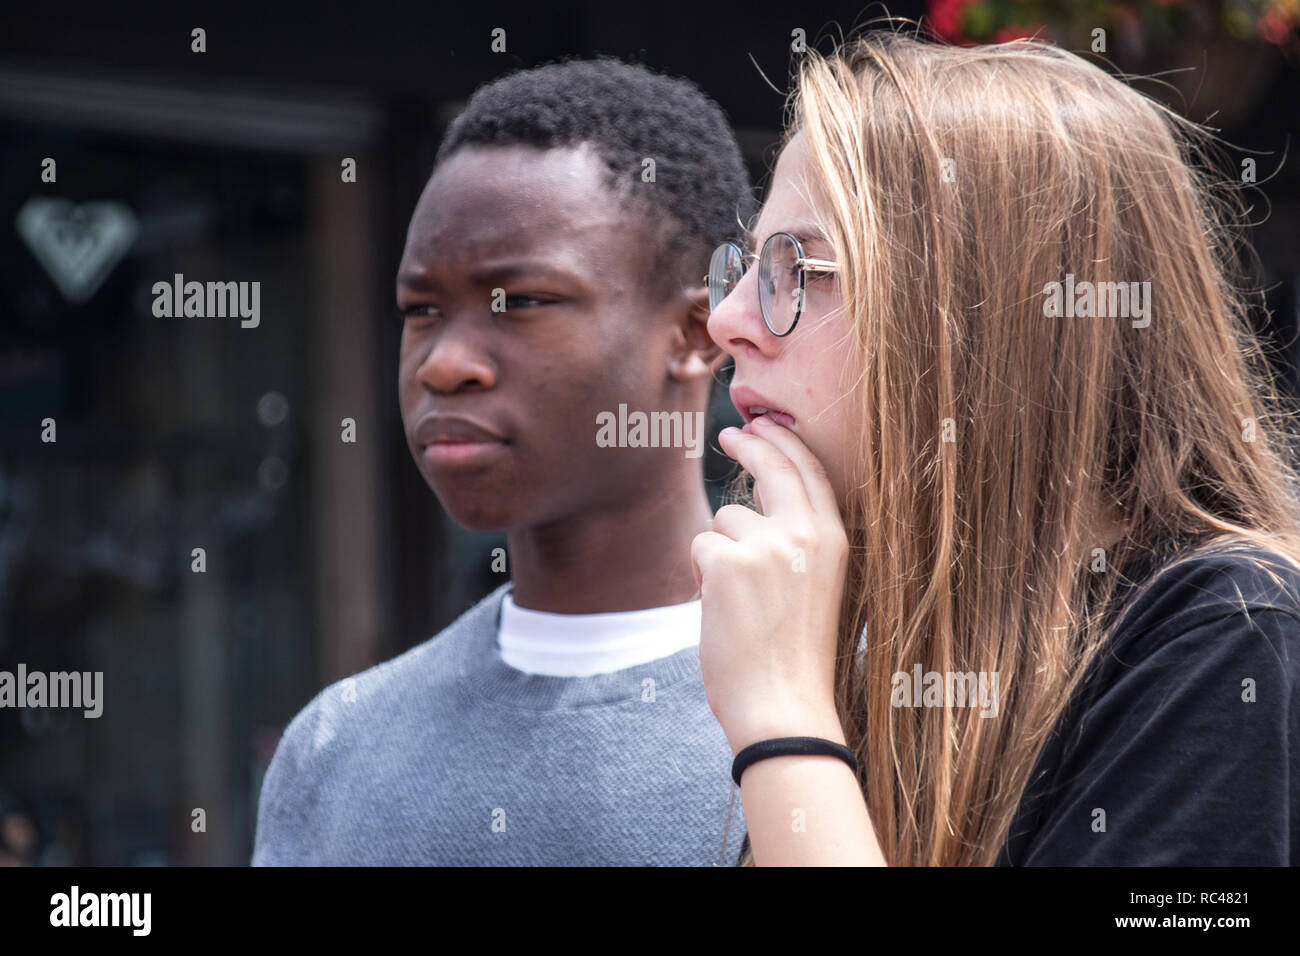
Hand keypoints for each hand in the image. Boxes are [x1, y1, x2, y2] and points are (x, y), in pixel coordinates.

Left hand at [691, 415, 849, 754]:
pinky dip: (703, 576)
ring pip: (724, 520)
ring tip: (740, 603)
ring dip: (720, 553)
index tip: (766, 426)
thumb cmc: (795, 658)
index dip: (786, 443)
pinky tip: (721, 611)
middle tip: (730, 433)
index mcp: (835, 541)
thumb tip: (754, 500)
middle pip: (772, 467)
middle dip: (751, 441)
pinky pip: (701, 546)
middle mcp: (806, 533)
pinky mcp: (728, 563)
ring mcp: (767, 545)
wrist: (783, 706)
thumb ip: (796, 543)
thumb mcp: (816, 589)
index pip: (810, 472)